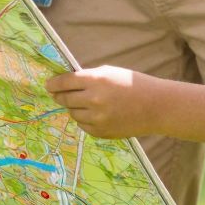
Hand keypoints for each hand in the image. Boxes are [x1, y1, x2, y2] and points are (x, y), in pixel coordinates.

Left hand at [46, 65, 166, 139]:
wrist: (156, 106)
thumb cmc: (133, 84)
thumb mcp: (110, 72)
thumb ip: (88, 77)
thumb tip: (67, 82)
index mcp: (96, 80)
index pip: (65, 82)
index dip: (54, 83)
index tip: (48, 85)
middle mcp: (93, 100)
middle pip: (65, 99)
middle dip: (60, 95)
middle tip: (57, 94)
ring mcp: (97, 118)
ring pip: (73, 113)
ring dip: (74, 107)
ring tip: (83, 103)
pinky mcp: (101, 132)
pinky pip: (83, 125)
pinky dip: (84, 119)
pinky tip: (93, 114)